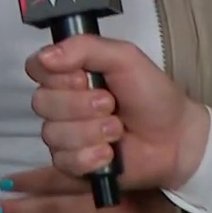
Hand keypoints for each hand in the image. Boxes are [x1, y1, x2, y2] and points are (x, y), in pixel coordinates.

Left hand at [0, 166, 178, 212]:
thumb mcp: (124, 164)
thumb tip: (67, 152)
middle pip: (51, 209)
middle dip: (20, 209)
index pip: (54, 179)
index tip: (3, 181)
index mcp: (97, 182)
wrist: (183, 208)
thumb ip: (96, 162)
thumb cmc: (153, 180)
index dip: (27, 181)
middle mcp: (95, 208)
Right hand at [26, 34, 209, 189]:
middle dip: (81, 106)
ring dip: (91, 132)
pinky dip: (90, 157)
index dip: (57, 76)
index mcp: (69, 73)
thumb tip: (46, 56)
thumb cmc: (152, 96)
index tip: (85, 78)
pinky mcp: (72, 164)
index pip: (36, 67)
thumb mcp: (125, 58)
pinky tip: (110, 154)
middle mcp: (61, 103)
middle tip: (111, 104)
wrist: (175, 138)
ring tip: (117, 130)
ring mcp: (64, 135)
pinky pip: (64, 161)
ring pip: (53, 134)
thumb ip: (85, 47)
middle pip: (42, 102)